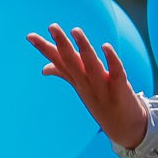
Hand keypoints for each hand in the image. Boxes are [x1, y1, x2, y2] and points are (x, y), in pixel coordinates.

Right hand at [27, 25, 148, 150]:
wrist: (127, 130)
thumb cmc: (104, 104)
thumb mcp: (82, 88)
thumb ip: (65, 74)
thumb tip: (44, 68)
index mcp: (78, 81)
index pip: (59, 62)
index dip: (45, 49)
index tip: (29, 35)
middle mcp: (87, 84)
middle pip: (72, 62)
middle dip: (62, 44)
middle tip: (52, 26)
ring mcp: (103, 89)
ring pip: (91, 66)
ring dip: (84, 48)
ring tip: (76, 30)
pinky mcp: (121, 91)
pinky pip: (116, 74)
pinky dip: (112, 60)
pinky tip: (106, 46)